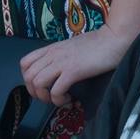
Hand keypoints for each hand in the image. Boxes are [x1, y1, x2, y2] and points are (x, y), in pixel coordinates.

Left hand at [21, 24, 136, 106]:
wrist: (115, 38)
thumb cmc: (99, 43)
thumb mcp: (74, 46)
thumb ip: (63, 55)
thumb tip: (58, 70)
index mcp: (53, 48)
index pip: (25, 63)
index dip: (28, 79)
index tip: (41, 86)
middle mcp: (53, 54)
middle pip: (28, 76)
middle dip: (35, 92)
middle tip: (49, 97)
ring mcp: (62, 62)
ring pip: (37, 83)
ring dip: (45, 97)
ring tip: (59, 99)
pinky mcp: (73, 70)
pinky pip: (56, 90)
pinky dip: (59, 100)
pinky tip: (69, 99)